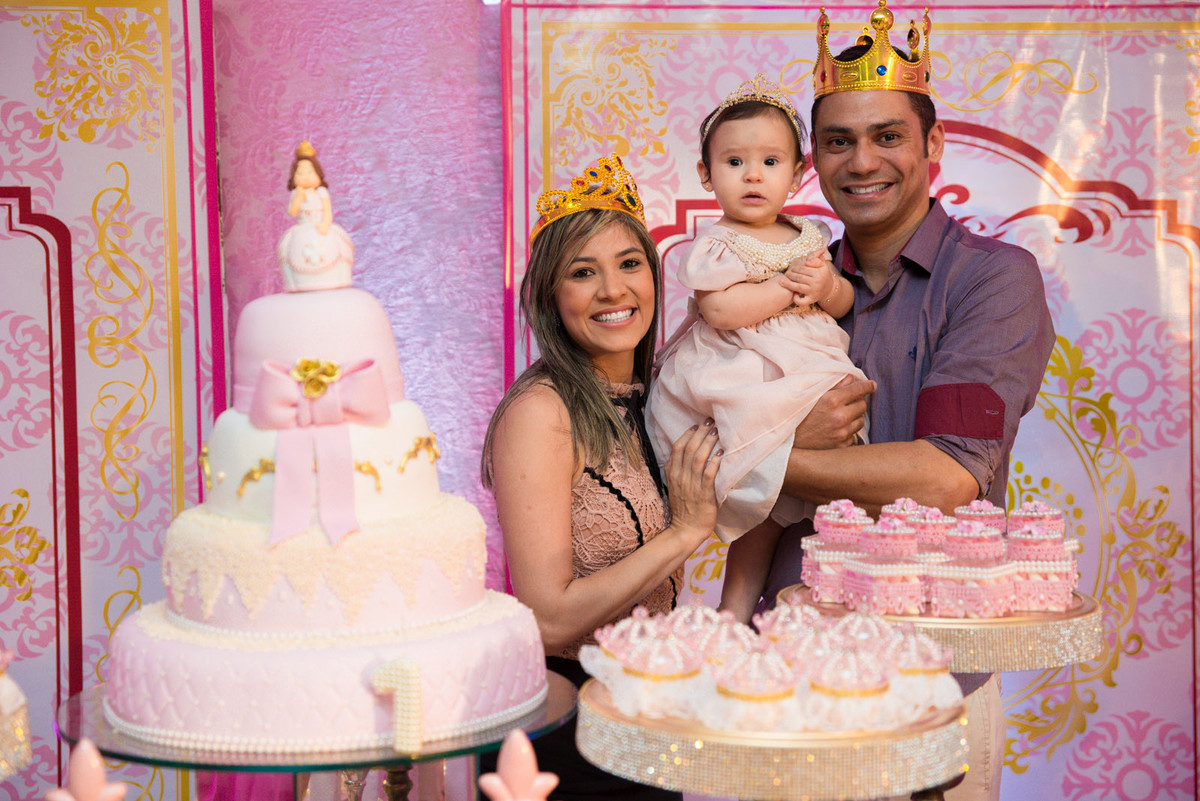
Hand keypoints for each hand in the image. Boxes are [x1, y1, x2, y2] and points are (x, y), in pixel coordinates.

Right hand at [664, 420, 721, 547]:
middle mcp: (680, 477)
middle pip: (690, 449)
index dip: (687, 434)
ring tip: (717, 432)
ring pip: (699, 459)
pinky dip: (714, 463)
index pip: (677, 448)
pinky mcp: (704, 494)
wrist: (685, 529)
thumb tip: (686, 453)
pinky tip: (721, 453)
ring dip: (708, 443)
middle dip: (700, 433)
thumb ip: (677, 470)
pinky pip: (709, 475)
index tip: (695, 425)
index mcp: (672, 473)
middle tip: (710, 422)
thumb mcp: (674, 485)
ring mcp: (692, 485)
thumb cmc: (683, 507)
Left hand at [781, 248, 834, 306]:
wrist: (829, 289)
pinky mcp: (812, 300)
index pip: (803, 269)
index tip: (792, 268)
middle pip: (799, 277)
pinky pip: (802, 301)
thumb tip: (806, 262)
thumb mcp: (822, 264)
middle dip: (790, 275)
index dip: (795, 268)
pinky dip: (796, 299)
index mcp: (819, 272)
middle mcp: (816, 282)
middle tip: (786, 274)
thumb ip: (815, 258)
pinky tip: (794, 295)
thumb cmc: (823, 274)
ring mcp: (814, 291)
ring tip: (782, 281)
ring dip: (788, 284)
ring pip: (797, 287)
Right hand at [793, 376, 873, 449]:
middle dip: (858, 402)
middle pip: (862, 405)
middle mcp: (839, 417)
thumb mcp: (812, 395)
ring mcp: (841, 433)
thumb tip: (851, 378)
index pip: (858, 390)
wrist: (787, 440)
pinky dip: (849, 432)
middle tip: (848, 402)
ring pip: (860, 421)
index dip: (867, 386)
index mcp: (832, 401)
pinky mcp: (841, 445)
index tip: (871, 385)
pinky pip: (854, 436)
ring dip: (854, 417)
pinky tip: (837, 429)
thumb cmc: (798, 414)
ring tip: (841, 416)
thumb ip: (834, 385)